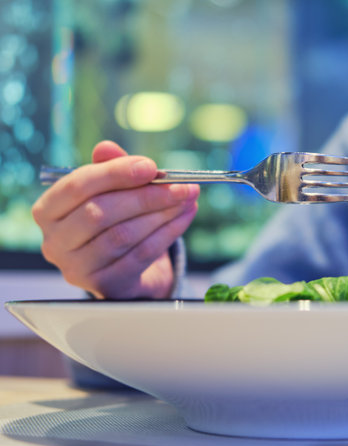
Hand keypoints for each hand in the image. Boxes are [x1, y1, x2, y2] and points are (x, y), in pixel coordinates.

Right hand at [32, 141, 199, 298]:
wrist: (121, 268)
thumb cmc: (112, 220)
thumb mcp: (109, 191)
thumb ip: (108, 169)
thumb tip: (107, 147)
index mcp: (48, 211)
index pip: (77, 186)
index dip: (115, 173)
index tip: (151, 166)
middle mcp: (55, 243)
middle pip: (100, 213)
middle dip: (146, 196)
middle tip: (180, 185)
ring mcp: (78, 269)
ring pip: (123, 235)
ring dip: (162, 213)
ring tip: (187, 198)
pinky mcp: (105, 285)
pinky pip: (141, 255)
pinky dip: (168, 233)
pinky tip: (185, 216)